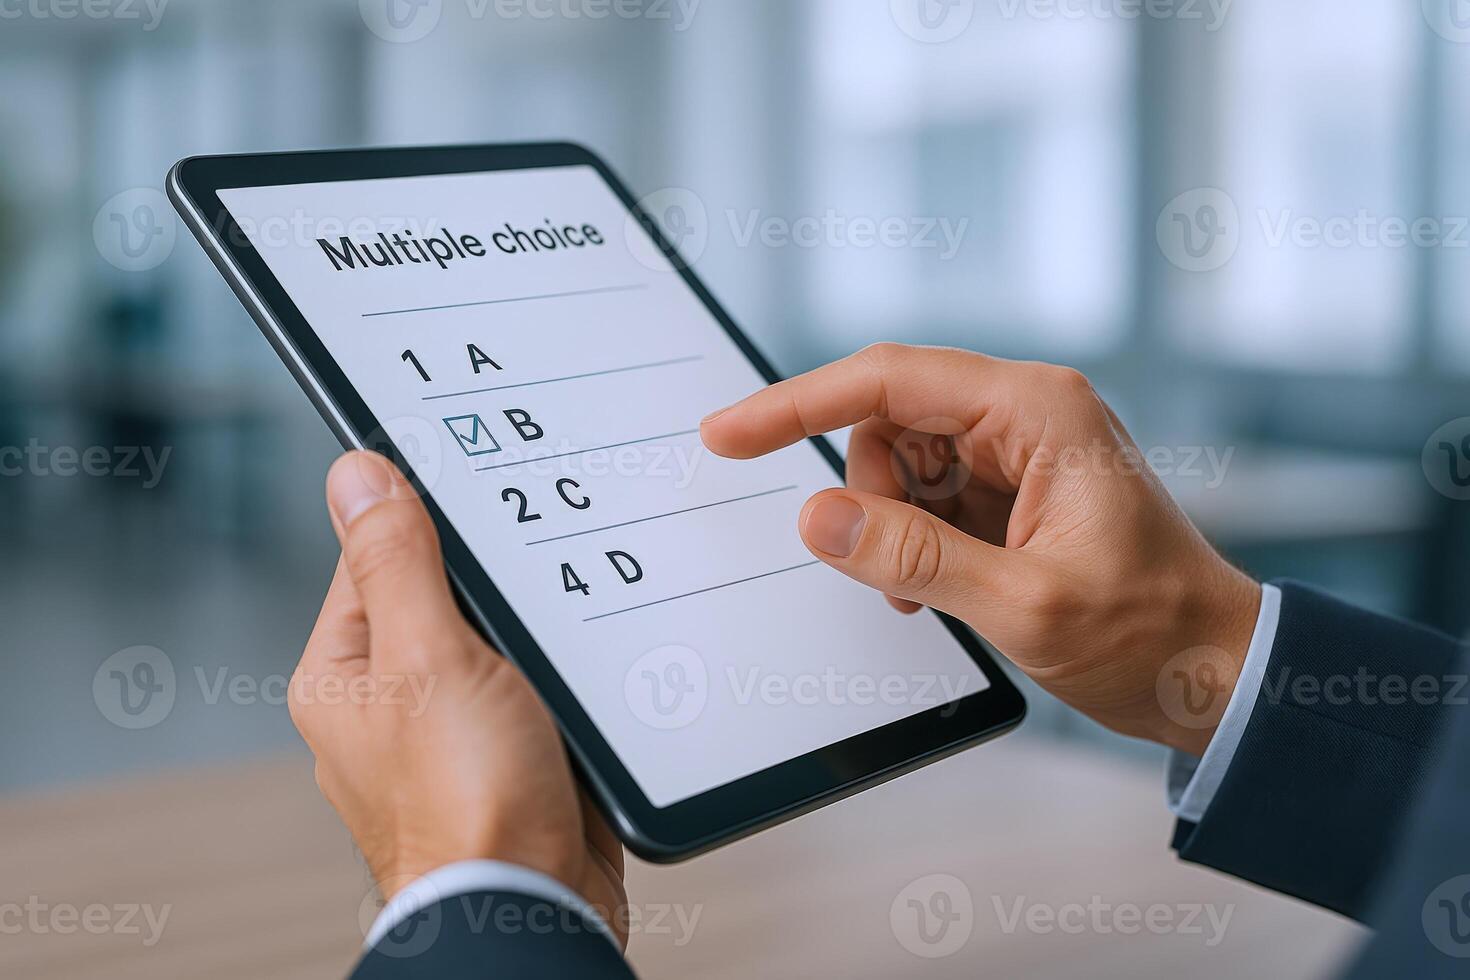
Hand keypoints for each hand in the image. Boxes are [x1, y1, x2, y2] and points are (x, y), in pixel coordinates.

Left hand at [288, 451, 626, 942]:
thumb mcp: (429, 655)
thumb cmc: (467, 803)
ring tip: (558, 641)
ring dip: (533, 633)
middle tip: (536, 574)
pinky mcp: (508, 755)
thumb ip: (396, 562)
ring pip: (496, 643)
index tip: (482, 496)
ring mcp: (451, 732)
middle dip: (495, 586)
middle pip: (444, 597)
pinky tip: (585, 675)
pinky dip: (560, 676)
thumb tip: (355, 475)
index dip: (428, 520)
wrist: (535, 904)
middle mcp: (390, 703)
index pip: (376, 557)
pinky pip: (535, 688)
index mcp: (345, 674)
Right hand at [701, 344, 1260, 756]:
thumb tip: (819, 518)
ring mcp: (1020, 450)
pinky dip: (914, 541)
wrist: (1213, 670)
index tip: (728, 434)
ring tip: (932, 591)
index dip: (797, 404)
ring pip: (900, 461)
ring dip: (893, 527)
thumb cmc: (1150, 633)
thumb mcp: (1026, 606)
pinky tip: (945, 587)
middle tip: (893, 572)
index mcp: (1038, 412)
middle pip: (889, 421)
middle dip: (870, 496)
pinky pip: (927, 496)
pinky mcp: (1013, 487)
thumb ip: (915, 559)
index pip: (890, 381)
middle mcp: (1026, 414)